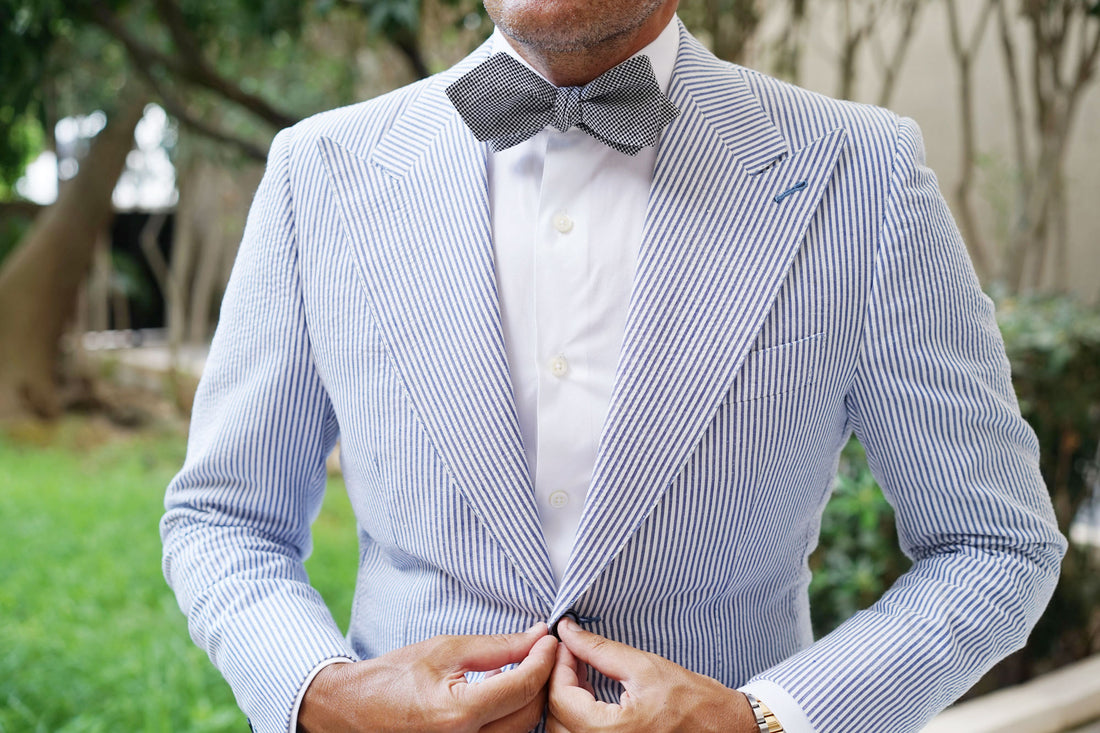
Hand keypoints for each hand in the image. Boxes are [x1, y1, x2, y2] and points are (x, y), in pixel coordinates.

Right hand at [298, 623, 557, 732]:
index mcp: (459, 713)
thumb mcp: (447, 650)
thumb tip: (537, 636)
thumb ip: (498, 647)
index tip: (549, 638)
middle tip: (541, 650)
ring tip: (523, 668)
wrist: (354, 709)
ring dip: (530, 698)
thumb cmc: (395, 676)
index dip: (543, 659)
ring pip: (521, 729)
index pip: (523, 686)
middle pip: (530, 712)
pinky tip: (505, 692)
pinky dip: (513, 715)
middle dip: (542, 679)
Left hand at [546, 618, 756, 732]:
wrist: (724, 729)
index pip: (560, 697)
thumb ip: (598, 650)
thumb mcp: (643, 667)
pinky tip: (590, 695)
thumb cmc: (693, 700)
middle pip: (556, 718)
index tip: (566, 643)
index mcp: (611, 732)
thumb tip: (567, 631)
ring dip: (565, 701)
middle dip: (558, 682)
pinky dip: (577, 717)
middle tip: (572, 655)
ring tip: (581, 674)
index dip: (558, 665)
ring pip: (563, 731)